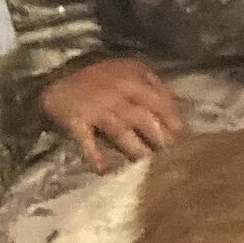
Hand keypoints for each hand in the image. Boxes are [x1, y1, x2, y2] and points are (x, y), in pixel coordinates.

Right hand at [39, 57, 188, 173]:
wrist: (52, 74)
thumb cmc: (98, 78)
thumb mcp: (128, 71)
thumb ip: (152, 86)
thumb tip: (178, 112)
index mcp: (134, 77)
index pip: (163, 102)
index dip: (177, 124)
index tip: (190, 143)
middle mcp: (118, 91)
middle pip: (146, 119)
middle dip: (162, 141)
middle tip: (175, 162)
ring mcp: (97, 106)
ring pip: (122, 132)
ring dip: (137, 152)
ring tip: (149, 169)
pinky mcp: (77, 120)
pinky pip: (88, 141)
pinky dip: (96, 156)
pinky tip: (105, 171)